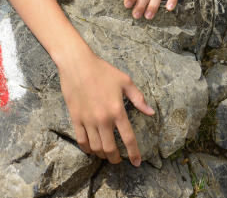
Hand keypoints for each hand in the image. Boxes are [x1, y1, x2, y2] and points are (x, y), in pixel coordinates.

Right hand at [57, 50, 154, 165]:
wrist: (77, 64)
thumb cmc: (102, 70)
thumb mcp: (125, 81)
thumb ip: (139, 98)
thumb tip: (150, 112)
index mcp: (117, 110)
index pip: (128, 138)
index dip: (134, 153)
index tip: (137, 162)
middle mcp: (102, 119)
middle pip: (110, 148)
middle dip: (115, 159)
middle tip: (118, 161)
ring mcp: (87, 120)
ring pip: (96, 147)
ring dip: (102, 155)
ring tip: (106, 155)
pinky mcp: (75, 118)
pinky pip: (81, 140)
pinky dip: (87, 148)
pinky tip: (91, 149)